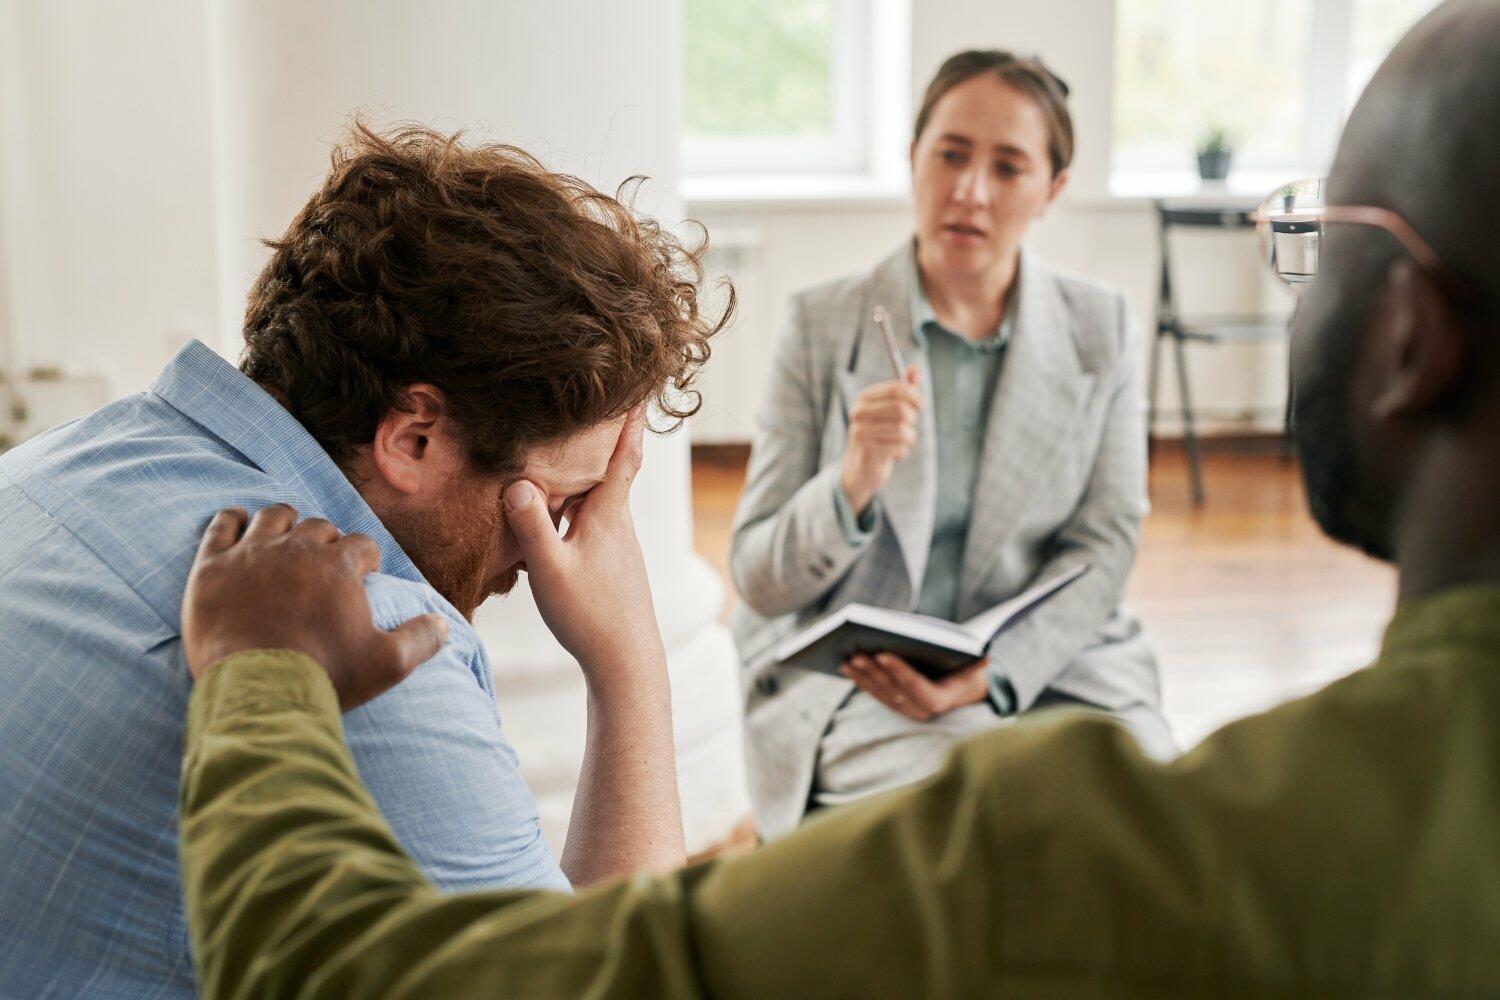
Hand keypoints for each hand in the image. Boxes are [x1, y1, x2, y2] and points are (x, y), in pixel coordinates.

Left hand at [182, 505, 448, 710]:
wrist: (257, 692)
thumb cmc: (324, 676)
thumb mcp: (387, 664)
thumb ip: (421, 639)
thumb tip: (444, 624)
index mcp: (339, 564)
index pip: (361, 544)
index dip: (365, 559)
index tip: (361, 576)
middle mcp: (297, 548)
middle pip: (318, 526)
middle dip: (326, 541)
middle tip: (322, 564)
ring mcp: (251, 553)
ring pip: (273, 517)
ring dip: (284, 523)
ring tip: (284, 540)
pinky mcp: (212, 566)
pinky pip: (222, 525)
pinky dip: (232, 520)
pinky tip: (238, 525)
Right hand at [503, 405, 664, 688]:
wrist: (626, 663)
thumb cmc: (590, 616)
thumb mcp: (550, 570)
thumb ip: (531, 526)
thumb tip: (517, 482)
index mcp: (608, 516)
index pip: (622, 456)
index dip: (628, 421)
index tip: (638, 388)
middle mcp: (618, 525)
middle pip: (609, 471)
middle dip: (600, 440)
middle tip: (590, 405)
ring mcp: (617, 547)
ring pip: (599, 499)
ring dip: (585, 476)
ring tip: (564, 454)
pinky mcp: (612, 566)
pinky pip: (592, 522)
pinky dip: (577, 508)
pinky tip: (556, 517)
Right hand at [839, 365, 921, 514]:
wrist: (860, 466)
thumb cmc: (879, 434)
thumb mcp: (890, 410)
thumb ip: (903, 390)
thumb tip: (915, 368)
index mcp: (864, 399)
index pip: (896, 389)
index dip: (914, 396)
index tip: (920, 406)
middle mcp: (859, 413)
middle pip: (901, 409)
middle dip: (913, 420)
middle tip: (909, 426)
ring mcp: (860, 433)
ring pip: (903, 430)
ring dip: (909, 438)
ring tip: (903, 442)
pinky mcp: (867, 452)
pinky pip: (899, 448)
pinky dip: (902, 452)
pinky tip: (894, 453)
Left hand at [840, 652, 989, 721]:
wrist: (965, 687)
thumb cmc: (969, 669)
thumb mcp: (976, 666)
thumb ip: (977, 662)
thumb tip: (984, 658)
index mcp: (940, 700)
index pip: (917, 687)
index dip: (899, 671)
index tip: (883, 653)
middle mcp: (921, 710)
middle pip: (893, 690)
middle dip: (874, 671)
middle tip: (856, 652)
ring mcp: (906, 710)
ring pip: (880, 693)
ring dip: (862, 676)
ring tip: (847, 658)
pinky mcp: (895, 706)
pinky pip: (875, 694)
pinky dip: (860, 680)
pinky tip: (847, 667)